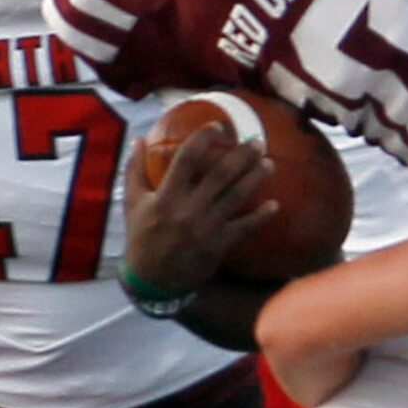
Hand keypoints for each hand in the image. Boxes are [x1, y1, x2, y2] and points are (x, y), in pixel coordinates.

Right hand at [123, 124, 277, 298]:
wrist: (151, 281)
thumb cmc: (141, 238)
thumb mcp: (132, 203)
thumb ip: (134, 170)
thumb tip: (139, 138)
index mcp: (166, 197)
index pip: (186, 160)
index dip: (203, 140)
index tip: (218, 126)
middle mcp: (187, 210)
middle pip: (220, 175)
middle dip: (242, 156)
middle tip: (257, 141)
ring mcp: (205, 228)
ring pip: (236, 197)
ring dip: (255, 178)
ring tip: (268, 163)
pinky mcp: (218, 245)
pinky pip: (244, 228)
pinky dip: (261, 217)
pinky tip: (275, 205)